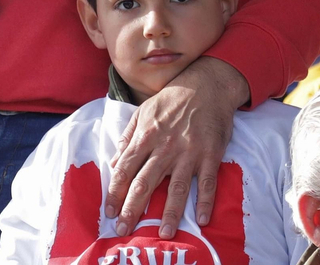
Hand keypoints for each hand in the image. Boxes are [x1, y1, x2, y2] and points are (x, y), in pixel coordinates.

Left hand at [107, 58, 249, 237]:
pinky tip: (203, 219)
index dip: (115, 192)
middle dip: (132, 209)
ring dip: (169, 212)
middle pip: (145, 183)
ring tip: (163, 233)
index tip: (109, 211)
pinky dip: (205, 201)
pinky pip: (207, 182)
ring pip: (176, 188)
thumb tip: (113, 162)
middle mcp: (164, 148)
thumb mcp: (144, 111)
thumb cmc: (172, 99)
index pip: (125, 169)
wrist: (206, 86)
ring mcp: (188, 153)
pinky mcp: (210, 155)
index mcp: (146, 136)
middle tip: (123, 230)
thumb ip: (128, 136)